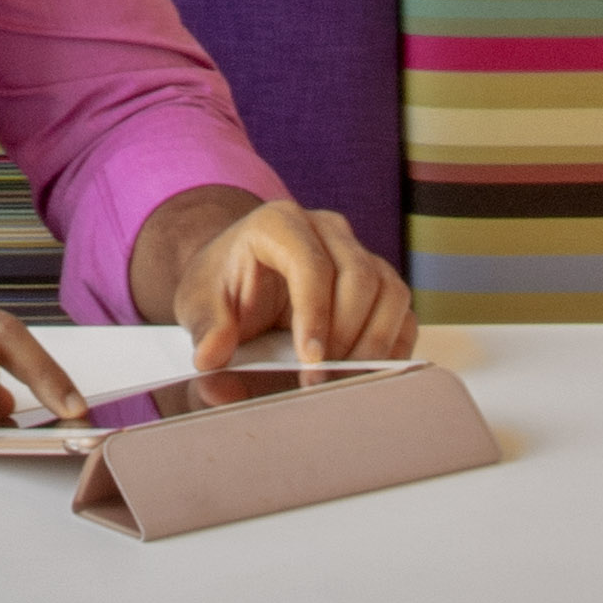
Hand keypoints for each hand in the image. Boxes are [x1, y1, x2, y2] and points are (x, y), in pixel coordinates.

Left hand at [137, 189, 419, 392]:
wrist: (238, 275)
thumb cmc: (221, 285)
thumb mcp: (199, 302)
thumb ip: (206, 328)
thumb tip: (212, 358)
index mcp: (280, 223)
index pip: (310, 263)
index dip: (315, 314)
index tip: (310, 361)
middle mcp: (327, 229)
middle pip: (359, 276)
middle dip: (345, 334)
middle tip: (324, 379)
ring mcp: (358, 252)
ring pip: (390, 290)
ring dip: (374, 341)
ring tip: (344, 378)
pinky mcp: (378, 281)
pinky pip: (402, 311)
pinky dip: (392, 344)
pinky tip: (368, 373)